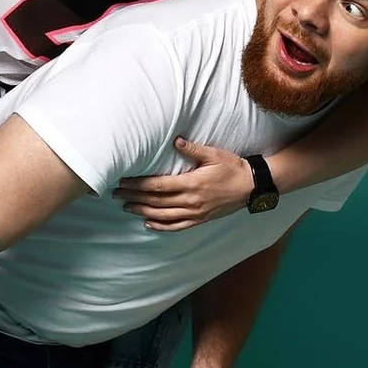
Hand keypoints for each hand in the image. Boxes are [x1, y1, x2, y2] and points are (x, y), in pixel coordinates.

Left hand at [116, 139, 254, 230]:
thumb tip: (175, 140)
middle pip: (156, 201)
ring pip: (163, 216)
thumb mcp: (214, 154)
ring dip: (142, 212)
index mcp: (192, 184)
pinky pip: (176, 227)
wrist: (252, 186)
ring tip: (126, 207)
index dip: (138, 185)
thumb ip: (193, 149)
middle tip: (116, 194)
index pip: (158, 186)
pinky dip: (160, 226)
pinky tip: (148, 223)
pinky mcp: (200, 220)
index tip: (124, 182)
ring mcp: (195, 213)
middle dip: (134, 197)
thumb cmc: (232, 167)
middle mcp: (191, 201)